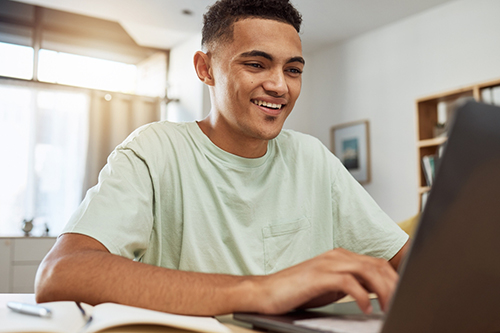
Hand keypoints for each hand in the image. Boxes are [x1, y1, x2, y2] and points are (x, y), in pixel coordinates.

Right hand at [256, 248, 397, 314]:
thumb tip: (376, 293)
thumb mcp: (330, 287)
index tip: (404, 296)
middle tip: (402, 303)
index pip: (377, 264)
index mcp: (341, 257)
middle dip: (394, 285)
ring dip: (383, 289)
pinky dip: (361, 295)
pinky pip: (348, 282)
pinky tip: (366, 307)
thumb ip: (352, 284)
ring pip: (367, 271)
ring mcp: (327, 264)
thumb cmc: (296, 292)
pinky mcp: (318, 276)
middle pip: (376, 266)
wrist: (266, 292)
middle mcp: (336, 256)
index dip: (394, 279)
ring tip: (389, 306)